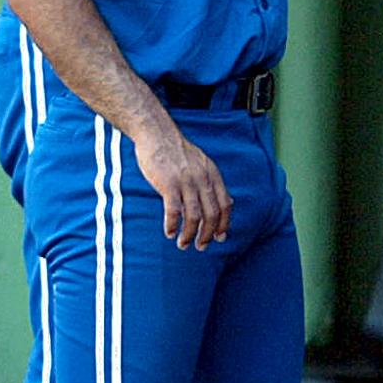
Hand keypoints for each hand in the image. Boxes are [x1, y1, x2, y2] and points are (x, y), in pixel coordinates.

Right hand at [133, 126, 231, 249]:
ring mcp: (187, 181)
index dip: (224, 223)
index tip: (220, 238)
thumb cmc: (177, 152)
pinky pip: (174, 210)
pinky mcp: (169, 184)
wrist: (157, 135)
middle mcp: (203, 179)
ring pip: (194, 215)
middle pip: (212, 214)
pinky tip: (170, 233)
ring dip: (189, 234)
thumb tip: (225, 201)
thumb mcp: (201, 164)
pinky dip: (173, 225)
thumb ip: (211, 182)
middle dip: (208, 234)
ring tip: (183, 245)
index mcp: (213, 175)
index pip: (225, 204)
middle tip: (200, 247)